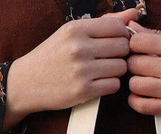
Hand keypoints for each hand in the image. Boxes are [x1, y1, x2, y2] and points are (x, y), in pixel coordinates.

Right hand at [4, 9, 137, 129]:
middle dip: (121, 53)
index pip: (117, 26)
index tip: (115, 42)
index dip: (122, 35)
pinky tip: (100, 83)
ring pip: (121, 67)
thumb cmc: (52, 56)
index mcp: (76, 29)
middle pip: (123, 47)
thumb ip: (103, 23)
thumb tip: (133, 14)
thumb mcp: (72, 33)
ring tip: (103, 71)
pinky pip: (114, 85)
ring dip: (117, 70)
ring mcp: (81, 70)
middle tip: (110, 58)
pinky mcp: (83, 91)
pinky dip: (111, 85)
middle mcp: (79, 48)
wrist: (27, 83)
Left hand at [125, 21, 160, 124]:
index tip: (140, 48)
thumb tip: (131, 27)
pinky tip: (141, 95)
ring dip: (135, 82)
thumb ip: (158, 34)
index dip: (134, 44)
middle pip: (134, 64)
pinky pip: (142, 106)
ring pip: (134, 84)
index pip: (137, 42)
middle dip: (134, 63)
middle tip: (143, 65)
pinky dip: (135, 101)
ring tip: (144, 80)